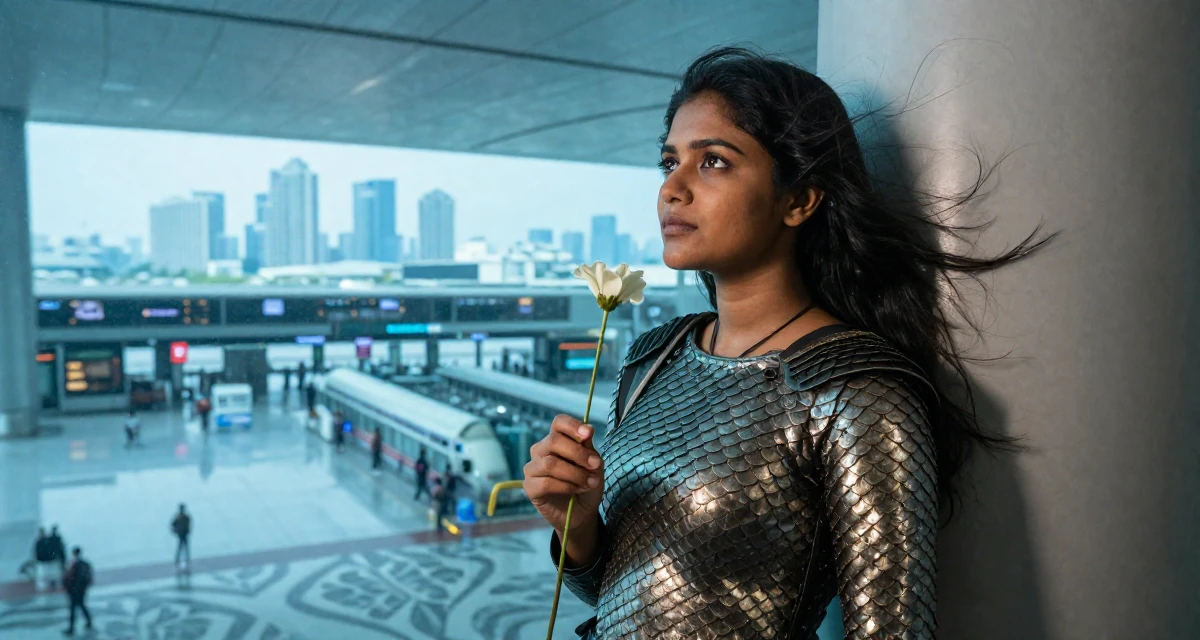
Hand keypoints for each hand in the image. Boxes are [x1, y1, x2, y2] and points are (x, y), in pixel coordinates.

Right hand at [524, 414, 603, 536]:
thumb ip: (588, 448)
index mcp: (557, 440)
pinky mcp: (529, 487)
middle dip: (577, 453)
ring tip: (590, 483)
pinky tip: (576, 490)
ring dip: (575, 473)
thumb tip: (588, 429)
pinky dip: (566, 486)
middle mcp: (541, 450)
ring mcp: (532, 468)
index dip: (572, 425)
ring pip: (550, 463)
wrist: (582, 513)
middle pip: (553, 441)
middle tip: (595, 465)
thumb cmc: (586, 485)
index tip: (588, 434)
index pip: (558, 423)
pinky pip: (546, 482)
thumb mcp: (594, 466)